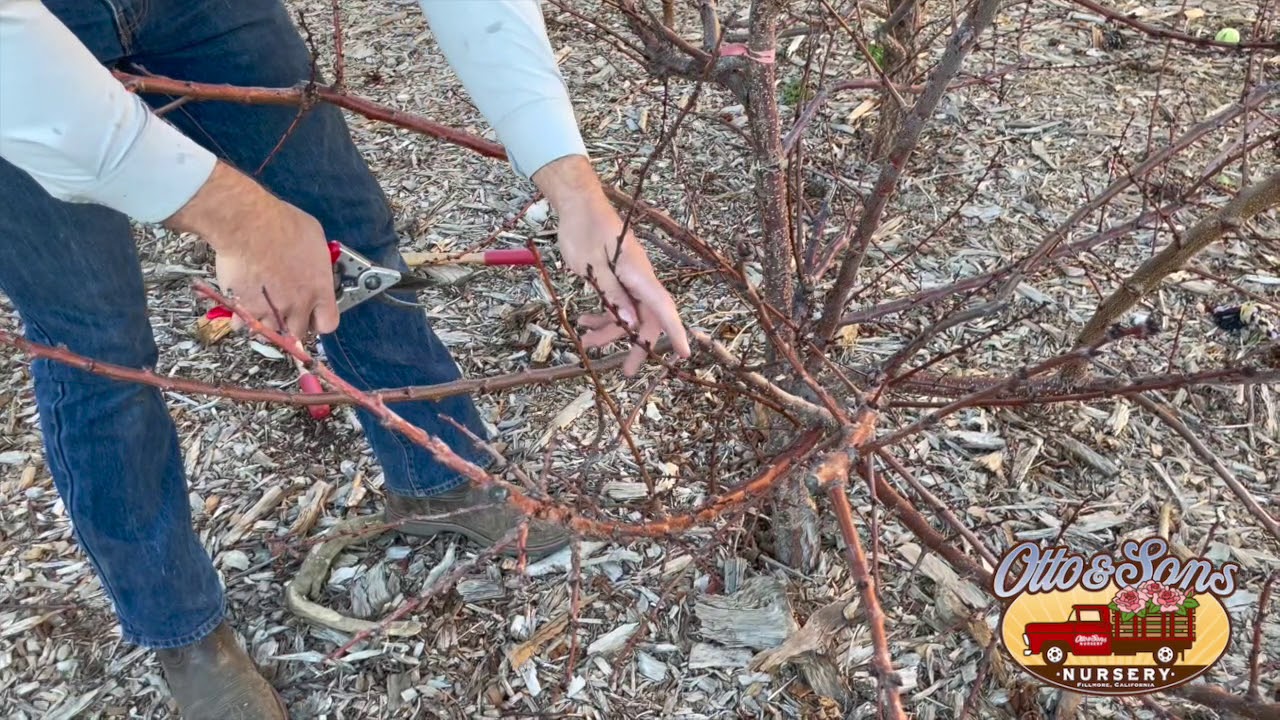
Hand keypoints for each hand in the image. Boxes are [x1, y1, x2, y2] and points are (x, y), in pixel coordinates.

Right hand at [164, 161, 339, 339]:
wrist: (248, 225)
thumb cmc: (282, 224)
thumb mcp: (314, 238)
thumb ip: (316, 262)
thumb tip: (314, 263)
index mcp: (319, 289)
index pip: (328, 323)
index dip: (320, 320)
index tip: (313, 315)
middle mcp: (297, 305)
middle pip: (299, 333)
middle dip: (292, 325)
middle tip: (285, 310)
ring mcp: (271, 310)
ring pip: (272, 332)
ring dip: (268, 323)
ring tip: (263, 306)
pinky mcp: (245, 309)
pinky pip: (244, 324)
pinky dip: (242, 318)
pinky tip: (243, 304)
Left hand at [532, 156, 689, 375]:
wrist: (578, 204)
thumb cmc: (585, 230)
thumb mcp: (594, 266)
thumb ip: (613, 294)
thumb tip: (630, 323)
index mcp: (639, 275)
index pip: (663, 308)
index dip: (674, 332)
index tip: (684, 354)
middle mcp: (639, 279)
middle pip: (646, 318)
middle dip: (637, 345)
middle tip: (626, 371)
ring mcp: (628, 278)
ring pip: (627, 313)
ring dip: (610, 331)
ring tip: (587, 342)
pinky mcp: (616, 276)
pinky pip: (616, 302)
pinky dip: (603, 314)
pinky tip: (585, 321)